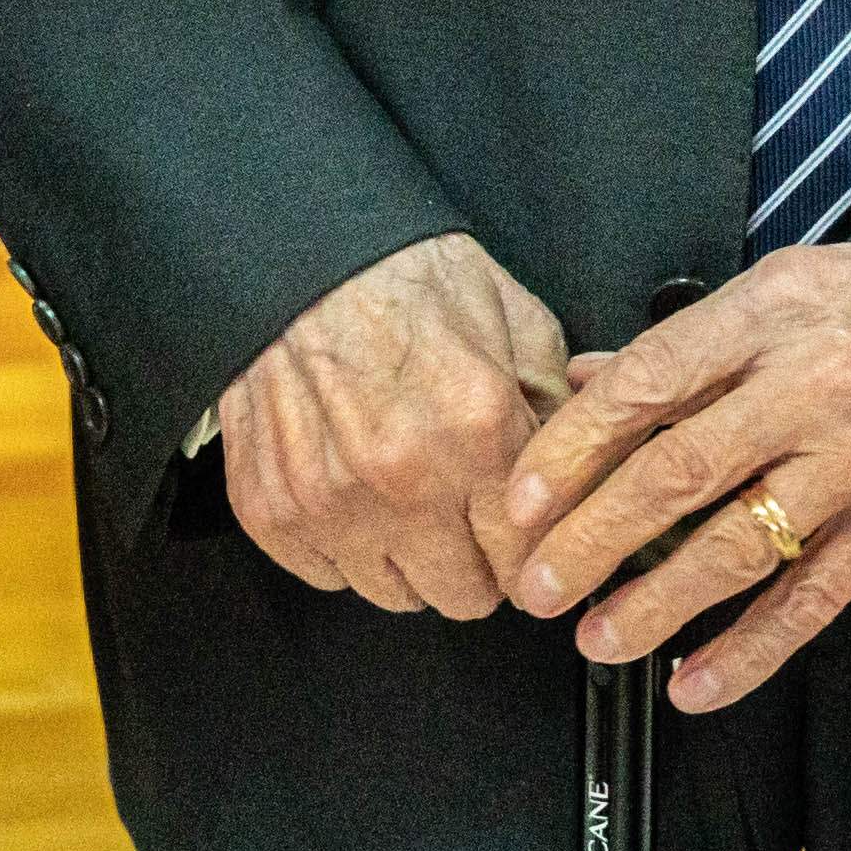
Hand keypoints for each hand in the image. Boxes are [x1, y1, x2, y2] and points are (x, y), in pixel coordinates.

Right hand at [215, 234, 573, 619]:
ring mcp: (330, 501)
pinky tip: (356, 498)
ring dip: (410, 562)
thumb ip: (554, 408)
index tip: (525, 545)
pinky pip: (327, 576)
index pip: (527, 556)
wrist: (300, 254)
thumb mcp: (516, 319)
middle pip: (465, 596)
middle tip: (468, 525)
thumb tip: (578, 472)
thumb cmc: (405, 278)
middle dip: (478, 567)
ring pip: (395, 595)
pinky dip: (345, 550)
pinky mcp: (273, 510)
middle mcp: (403, 477)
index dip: (532, 553)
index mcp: (476, 429)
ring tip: (409, 504)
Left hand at [492, 243, 850, 710]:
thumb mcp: (792, 281)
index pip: (648, 385)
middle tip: (539, 584)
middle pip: (679, 472)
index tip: (522, 496)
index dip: (575, 447)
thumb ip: (691, 337)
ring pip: (738, 545)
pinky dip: (751, 651)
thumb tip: (592, 376)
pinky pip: (813, 598)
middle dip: (595, 537)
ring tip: (599, 640)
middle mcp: (805, 390)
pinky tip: (698, 683)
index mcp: (768, 319)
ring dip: (658, 604)